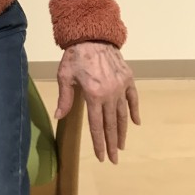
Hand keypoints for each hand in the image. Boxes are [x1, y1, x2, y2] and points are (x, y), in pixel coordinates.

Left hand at [55, 41, 139, 163]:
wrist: (92, 35)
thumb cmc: (75, 55)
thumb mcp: (65, 75)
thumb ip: (64, 98)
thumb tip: (59, 116)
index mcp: (93, 95)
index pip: (96, 125)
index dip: (99, 142)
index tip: (102, 157)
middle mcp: (110, 94)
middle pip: (111, 124)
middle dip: (112, 143)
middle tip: (114, 159)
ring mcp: (121, 87)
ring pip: (122, 114)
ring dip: (123, 131)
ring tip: (122, 145)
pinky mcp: (128, 78)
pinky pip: (133, 98)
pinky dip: (134, 110)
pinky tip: (135, 122)